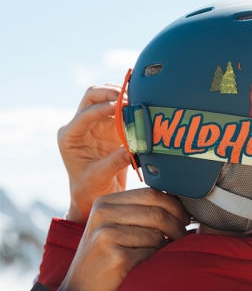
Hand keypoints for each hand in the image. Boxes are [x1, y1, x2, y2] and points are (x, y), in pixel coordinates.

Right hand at [56, 188, 190, 290]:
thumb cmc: (105, 260)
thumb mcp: (115, 227)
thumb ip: (140, 212)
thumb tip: (181, 204)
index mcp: (105, 202)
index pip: (151, 193)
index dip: (175, 205)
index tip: (184, 218)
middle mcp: (103, 214)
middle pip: (157, 212)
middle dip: (178, 225)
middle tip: (183, 236)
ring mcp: (107, 235)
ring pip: (157, 234)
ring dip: (166, 246)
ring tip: (159, 254)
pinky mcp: (116, 257)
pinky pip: (152, 253)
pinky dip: (155, 260)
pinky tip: (145, 266)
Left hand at [58, 84, 129, 222]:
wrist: (93, 197)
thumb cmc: (89, 190)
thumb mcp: (100, 176)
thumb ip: (116, 161)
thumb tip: (136, 146)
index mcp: (70, 136)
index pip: (85, 113)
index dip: (104, 107)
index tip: (123, 106)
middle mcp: (82, 126)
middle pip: (93, 95)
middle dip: (111, 92)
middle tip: (131, 98)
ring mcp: (97, 125)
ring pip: (106, 97)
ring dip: (121, 96)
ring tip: (138, 102)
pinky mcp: (112, 128)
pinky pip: (121, 110)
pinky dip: (131, 107)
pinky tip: (142, 110)